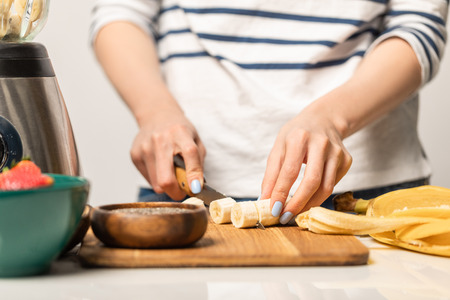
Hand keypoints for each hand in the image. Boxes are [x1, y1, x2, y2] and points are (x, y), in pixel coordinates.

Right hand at [130, 109, 205, 199]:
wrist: (157, 115)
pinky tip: (160, 166)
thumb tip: (195, 188)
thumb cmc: (179, 131)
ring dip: (167, 186)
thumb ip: (198, 163)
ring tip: (172, 173)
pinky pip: (149, 180)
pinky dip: (157, 179)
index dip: (193, 175)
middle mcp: (160, 140)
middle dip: (176, 192)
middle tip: (183, 191)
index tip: (195, 189)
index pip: (189, 155)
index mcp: (180, 133)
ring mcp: (145, 148)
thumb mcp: (196, 141)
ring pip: (157, 184)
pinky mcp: (135, 155)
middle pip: (166, 179)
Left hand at [260, 103, 351, 223]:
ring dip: (308, 205)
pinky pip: (332, 185)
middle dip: (297, 204)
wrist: (324, 120)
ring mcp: (337, 152)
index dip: (281, 192)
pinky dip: (318, 196)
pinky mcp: (347, 160)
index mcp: (300, 137)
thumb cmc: (296, 135)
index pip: (290, 171)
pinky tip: (309, 198)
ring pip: (325, 188)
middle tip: (285, 217)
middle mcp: (321, 144)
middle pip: (312, 182)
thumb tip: (265, 200)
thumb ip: (271, 174)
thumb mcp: (279, 147)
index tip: (274, 209)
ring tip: (295, 212)